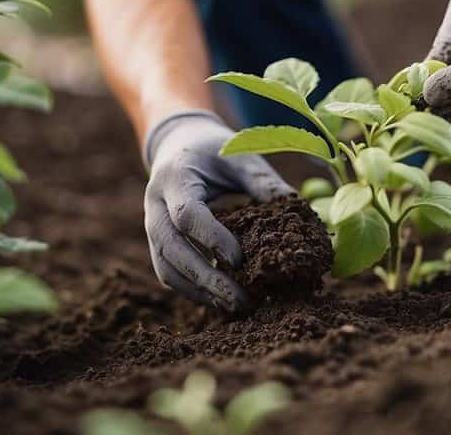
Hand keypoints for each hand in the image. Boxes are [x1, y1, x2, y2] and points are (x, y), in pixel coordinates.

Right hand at [143, 110, 294, 311]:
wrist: (177, 144)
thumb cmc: (214, 149)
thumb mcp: (240, 156)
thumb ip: (263, 182)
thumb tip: (298, 212)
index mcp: (174, 177)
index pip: (187, 214)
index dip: (212, 239)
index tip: (241, 260)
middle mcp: (154, 204)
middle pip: (171, 250)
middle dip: (205, 279)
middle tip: (242, 300)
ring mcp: (151, 225)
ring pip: (165, 269)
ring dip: (199, 292)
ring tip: (237, 307)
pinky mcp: (157, 242)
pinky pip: (168, 273)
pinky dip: (194, 290)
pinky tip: (223, 300)